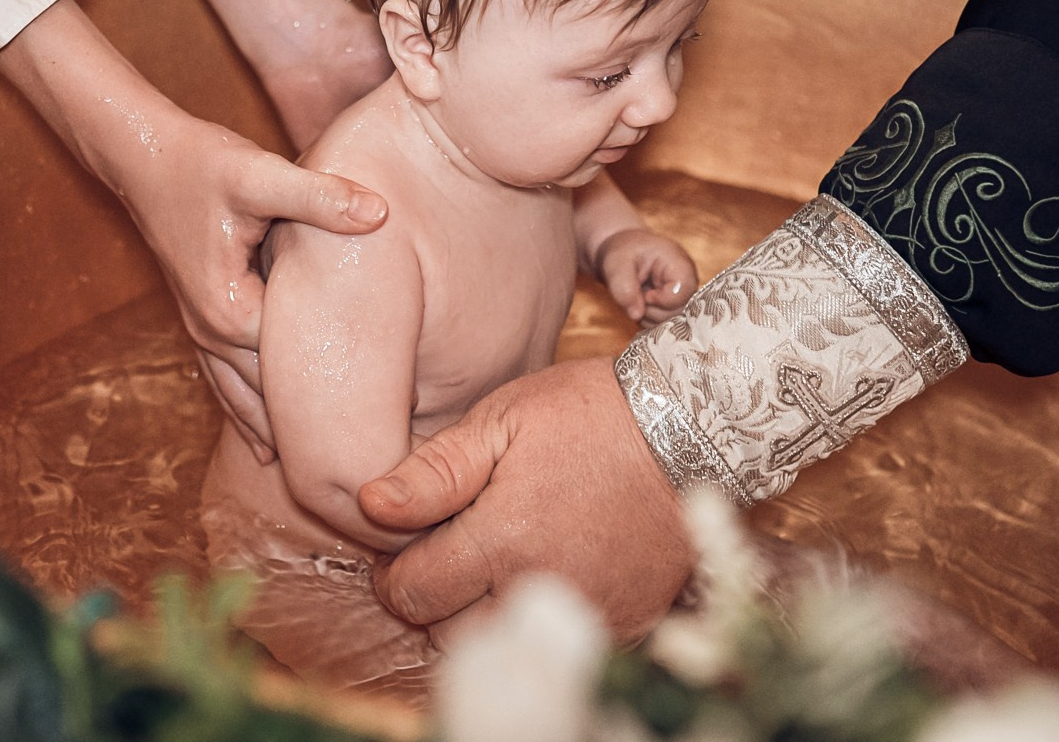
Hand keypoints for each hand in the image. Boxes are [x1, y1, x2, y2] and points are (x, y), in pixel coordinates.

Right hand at [0, 0, 387, 457]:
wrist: (142, 153)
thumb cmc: (200, 162)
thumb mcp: (261, 174)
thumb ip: (319, 196)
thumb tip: (379, 214)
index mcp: (231, 311)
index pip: (295, 374)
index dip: (341, 398)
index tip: (383, 431)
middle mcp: (213, 333)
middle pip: (269, 401)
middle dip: (312, 438)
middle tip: (363, 480)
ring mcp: (202, 330)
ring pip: (243, 400)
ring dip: (278, 435)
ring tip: (321, 483)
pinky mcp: (201, 316)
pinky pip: (226, 381)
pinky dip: (249, 414)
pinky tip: (267, 447)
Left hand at [358, 356, 691, 638]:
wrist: (688, 427)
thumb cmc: (588, 414)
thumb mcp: (502, 421)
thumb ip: (434, 471)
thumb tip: (370, 505)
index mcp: (501, 541)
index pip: (412, 595)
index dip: (393, 573)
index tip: (402, 547)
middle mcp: (540, 589)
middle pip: (450, 633)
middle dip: (435, 599)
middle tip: (449, 551)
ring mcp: (586, 613)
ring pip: (502, 644)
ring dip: (481, 615)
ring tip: (493, 562)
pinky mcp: (624, 623)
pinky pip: (558, 642)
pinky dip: (536, 618)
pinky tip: (543, 571)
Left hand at [594, 227, 697, 325]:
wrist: (624, 253)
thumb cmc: (624, 252)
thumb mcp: (617, 263)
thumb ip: (624, 287)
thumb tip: (636, 315)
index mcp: (679, 264)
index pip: (683, 291)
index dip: (661, 299)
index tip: (644, 292)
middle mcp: (687, 282)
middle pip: (679, 311)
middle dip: (652, 310)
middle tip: (635, 296)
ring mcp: (683, 297)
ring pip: (672, 322)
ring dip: (648, 317)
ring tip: (637, 298)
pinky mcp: (675, 308)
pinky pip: (665, 325)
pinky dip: (648, 321)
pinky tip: (641, 305)